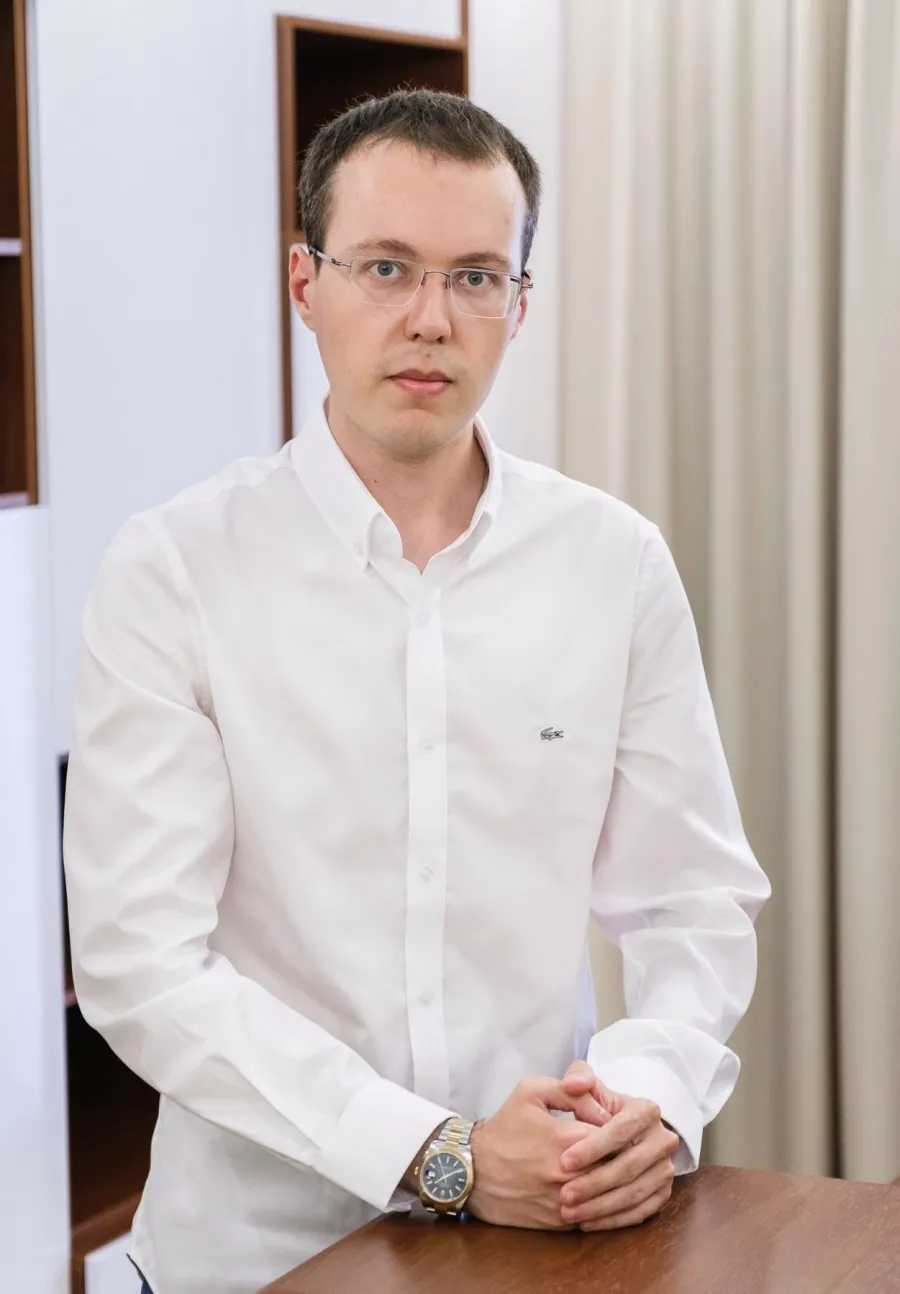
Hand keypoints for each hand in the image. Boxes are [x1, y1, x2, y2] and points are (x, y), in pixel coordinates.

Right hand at [466, 1076, 613, 1230]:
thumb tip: (602, 1107)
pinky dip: (599, 1202)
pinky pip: (594, 1214)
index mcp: (566, 1138)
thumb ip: (571, 1090)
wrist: (472, 1171)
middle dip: (621, 1156)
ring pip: (608, 1193)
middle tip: (622, 1148)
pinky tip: (595, 1189)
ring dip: (613, 1181)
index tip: (618, 1127)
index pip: (616, 1136)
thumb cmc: (504, 1128)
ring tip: (612, 1167)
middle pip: (617, 1167)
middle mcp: (569, 1174)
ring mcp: (565, 1201)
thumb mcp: (531, 1091)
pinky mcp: (560, 1223)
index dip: (620, 1130)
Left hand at [556, 1062, 679, 1231]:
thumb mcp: (590, 1085)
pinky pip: (640, 1212)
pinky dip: (613, 1220)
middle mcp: (662, 1140)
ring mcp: (666, 1169)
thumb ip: (579, 1077)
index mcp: (647, 1110)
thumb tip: (573, 1084)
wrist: (623, 1129)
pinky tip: (587, 1222)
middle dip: (594, 1183)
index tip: (564, 1162)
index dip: (593, 1148)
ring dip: (600, 1206)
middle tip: (564, 1195)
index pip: (621, 1131)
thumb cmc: (599, 1107)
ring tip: (569, 1212)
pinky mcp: (663, 1193)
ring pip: (634, 1193)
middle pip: (628, 1166)